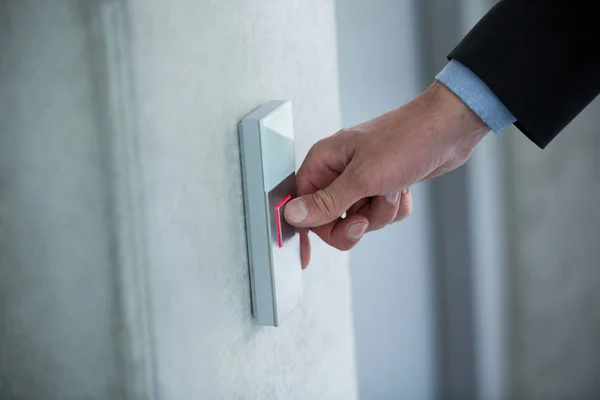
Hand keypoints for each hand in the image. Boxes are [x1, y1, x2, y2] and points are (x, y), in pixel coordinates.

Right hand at [284, 82, 488, 267]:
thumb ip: (327, 202)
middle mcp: (339, 171)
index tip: (313, 252)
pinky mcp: (382, 186)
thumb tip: (294, 215)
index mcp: (324, 161)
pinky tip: (403, 189)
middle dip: (355, 222)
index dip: (310, 227)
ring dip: (380, 213)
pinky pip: (380, 214)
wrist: (449, 129)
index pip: (303, 204)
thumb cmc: (406, 139)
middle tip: (367, 216)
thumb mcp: (362, 178)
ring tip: (393, 190)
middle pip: (330, 219)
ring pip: (359, 219)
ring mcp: (362, 179)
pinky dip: (394, 209)